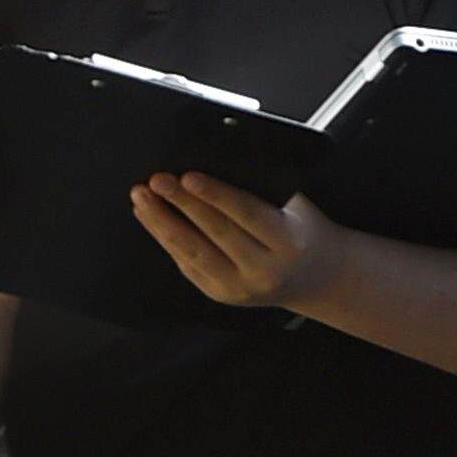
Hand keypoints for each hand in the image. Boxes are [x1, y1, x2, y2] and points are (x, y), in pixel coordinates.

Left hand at [131, 171, 345, 308]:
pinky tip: (151, 219)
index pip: (245, 213)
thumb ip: (261, 188)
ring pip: (193, 253)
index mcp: (287, 241)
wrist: (315, 276)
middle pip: (214, 233)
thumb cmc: (301, 230)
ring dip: (162, 223)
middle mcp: (263, 269)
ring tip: (142, 198)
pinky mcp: (220, 294)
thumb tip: (214, 161)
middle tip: (155, 181)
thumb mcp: (296, 205)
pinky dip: (166, 240)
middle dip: (179, 204)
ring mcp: (240, 287)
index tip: (187, 176)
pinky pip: (187, 265)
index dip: (213, 194)